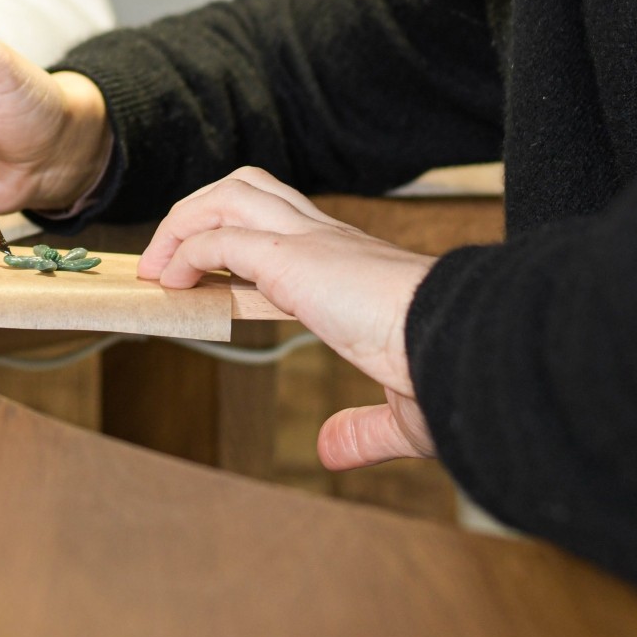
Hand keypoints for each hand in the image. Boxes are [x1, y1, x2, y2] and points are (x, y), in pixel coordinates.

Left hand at [141, 167, 439, 469]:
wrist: (477, 350)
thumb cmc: (456, 377)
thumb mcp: (403, 414)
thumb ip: (362, 430)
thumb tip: (330, 449)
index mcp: (354, 268)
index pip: (281, 226)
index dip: (237, 239)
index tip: (204, 275)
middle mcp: (332, 242)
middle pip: (251, 187)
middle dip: (200, 211)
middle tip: (168, 263)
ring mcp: (315, 242)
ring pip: (231, 193)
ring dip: (184, 221)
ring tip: (158, 267)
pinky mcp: (297, 258)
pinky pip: (221, 236)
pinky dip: (187, 250)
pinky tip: (174, 282)